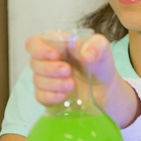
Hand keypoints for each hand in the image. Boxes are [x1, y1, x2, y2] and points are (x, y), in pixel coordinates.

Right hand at [25, 33, 140, 127]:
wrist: (106, 90)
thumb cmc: (100, 65)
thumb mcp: (103, 51)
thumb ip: (97, 45)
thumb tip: (86, 54)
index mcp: (56, 46)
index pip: (34, 43)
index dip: (39, 49)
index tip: (54, 56)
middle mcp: (48, 61)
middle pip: (34, 63)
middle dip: (50, 68)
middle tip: (69, 71)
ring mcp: (47, 79)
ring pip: (36, 80)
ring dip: (53, 83)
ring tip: (72, 85)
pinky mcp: (49, 96)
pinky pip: (40, 96)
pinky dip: (50, 97)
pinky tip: (63, 96)